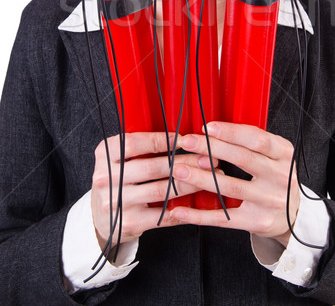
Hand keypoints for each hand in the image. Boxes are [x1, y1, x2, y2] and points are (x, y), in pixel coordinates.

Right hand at [91, 132, 217, 248]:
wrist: (102, 218)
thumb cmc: (120, 180)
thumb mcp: (120, 158)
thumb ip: (141, 146)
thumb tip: (182, 136)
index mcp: (105, 154)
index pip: (135, 143)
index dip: (161, 139)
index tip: (184, 138)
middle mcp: (106, 177)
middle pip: (152, 167)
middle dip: (185, 161)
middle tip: (207, 158)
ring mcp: (116, 202)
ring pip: (161, 190)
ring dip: (190, 183)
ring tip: (209, 177)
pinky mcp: (128, 222)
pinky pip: (162, 214)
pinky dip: (183, 208)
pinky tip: (198, 202)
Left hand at [170, 122, 298, 246]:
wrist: (294, 215)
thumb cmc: (275, 177)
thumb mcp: (275, 155)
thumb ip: (252, 143)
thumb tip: (213, 130)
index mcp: (284, 154)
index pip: (257, 139)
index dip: (231, 132)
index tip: (207, 127)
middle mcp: (280, 176)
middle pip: (243, 159)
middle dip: (211, 148)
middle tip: (187, 142)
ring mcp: (269, 200)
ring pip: (231, 186)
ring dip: (201, 177)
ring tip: (178, 170)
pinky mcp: (257, 222)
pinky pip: (224, 218)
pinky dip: (199, 215)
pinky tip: (180, 209)